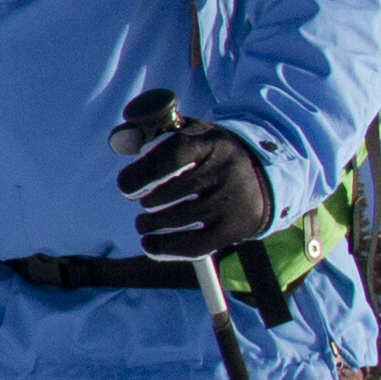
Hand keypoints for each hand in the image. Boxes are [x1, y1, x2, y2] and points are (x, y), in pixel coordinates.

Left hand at [118, 115, 273, 259]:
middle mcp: (224, 172)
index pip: (174, 154)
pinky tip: (149, 243)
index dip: (142, 172)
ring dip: (149, 224)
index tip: (126, 185)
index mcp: (210, 143)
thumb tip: (119, 140)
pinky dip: (163, 248)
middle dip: (146, 200)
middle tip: (143, 201)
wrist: (261, 179)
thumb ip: (148, 132)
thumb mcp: (186, 132)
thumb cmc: (208, 154)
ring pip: (175, 219)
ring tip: (144, 222)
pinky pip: (192, 246)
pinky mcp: (232, 230)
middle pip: (170, 192)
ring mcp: (230, 203)